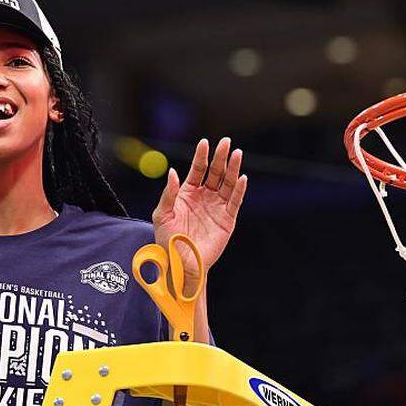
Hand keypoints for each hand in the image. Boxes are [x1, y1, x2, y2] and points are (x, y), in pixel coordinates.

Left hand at [152, 137, 247, 279]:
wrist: (181, 263)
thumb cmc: (168, 240)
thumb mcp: (162, 215)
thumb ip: (168, 194)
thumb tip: (172, 172)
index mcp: (188, 193)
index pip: (197, 169)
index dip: (201, 156)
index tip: (205, 142)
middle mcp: (205, 196)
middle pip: (215, 172)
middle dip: (221, 157)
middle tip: (226, 142)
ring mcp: (217, 207)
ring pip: (227, 183)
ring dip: (233, 169)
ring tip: (237, 154)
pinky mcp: (227, 219)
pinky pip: (235, 201)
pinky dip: (240, 189)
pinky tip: (242, 178)